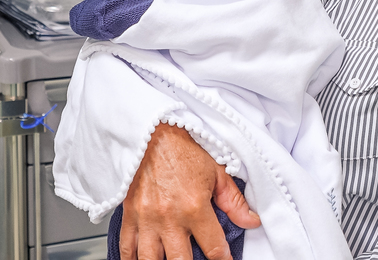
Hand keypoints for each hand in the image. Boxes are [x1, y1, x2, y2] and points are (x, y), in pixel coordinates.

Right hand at [120, 123, 260, 259]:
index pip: (214, 249)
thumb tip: (251, 221)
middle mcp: (169, 217)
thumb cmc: (183, 149)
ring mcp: (146, 218)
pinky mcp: (129, 214)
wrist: (152, 131)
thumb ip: (233, 201)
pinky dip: (131, 258)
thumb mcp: (216, 171)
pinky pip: (127, 246)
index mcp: (194, 207)